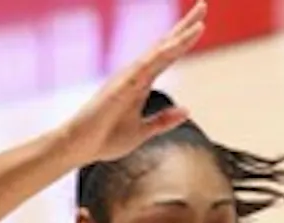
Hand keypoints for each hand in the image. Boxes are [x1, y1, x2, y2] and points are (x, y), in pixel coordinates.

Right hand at [56, 0, 206, 163]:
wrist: (80, 147)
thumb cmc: (105, 138)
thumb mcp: (143, 131)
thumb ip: (164, 121)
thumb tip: (187, 109)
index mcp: (141, 83)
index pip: (168, 56)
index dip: (184, 39)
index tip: (201, 23)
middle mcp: (135, 74)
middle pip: (165, 45)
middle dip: (184, 27)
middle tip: (203, 6)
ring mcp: (128, 78)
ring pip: (159, 52)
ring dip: (179, 37)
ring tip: (200, 22)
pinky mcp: (121, 87)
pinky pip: (146, 67)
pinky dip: (162, 55)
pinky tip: (176, 45)